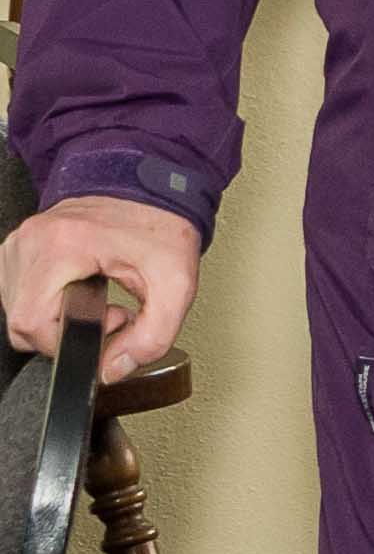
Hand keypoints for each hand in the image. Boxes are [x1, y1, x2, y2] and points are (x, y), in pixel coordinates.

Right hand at [0, 196, 200, 382]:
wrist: (155, 184)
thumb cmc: (162, 223)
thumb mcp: (176, 282)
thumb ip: (152, 335)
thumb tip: (114, 369)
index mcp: (61, 245)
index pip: (33, 325)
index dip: (72, 340)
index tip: (113, 320)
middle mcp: (30, 240)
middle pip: (22, 323)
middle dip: (67, 331)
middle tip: (110, 311)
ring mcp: (20, 242)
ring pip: (17, 310)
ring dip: (56, 317)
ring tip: (97, 298)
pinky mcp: (20, 245)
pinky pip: (18, 293)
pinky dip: (46, 301)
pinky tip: (77, 289)